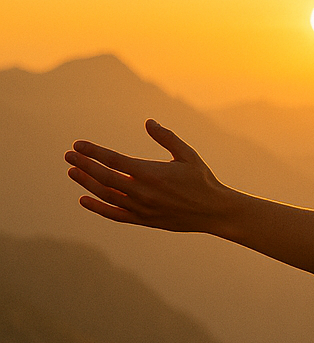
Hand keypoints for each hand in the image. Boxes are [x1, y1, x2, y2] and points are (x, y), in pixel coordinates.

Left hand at [65, 119, 241, 234]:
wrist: (215, 212)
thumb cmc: (203, 180)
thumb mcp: (188, 155)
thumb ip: (167, 138)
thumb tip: (148, 122)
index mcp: (152, 173)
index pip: (114, 160)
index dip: (94, 152)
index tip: (78, 145)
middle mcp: (143, 192)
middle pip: (105, 177)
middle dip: (84, 165)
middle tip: (69, 155)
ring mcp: (142, 208)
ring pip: (106, 196)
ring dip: (87, 183)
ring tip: (73, 172)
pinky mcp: (144, 221)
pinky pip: (115, 215)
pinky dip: (98, 208)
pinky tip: (84, 199)